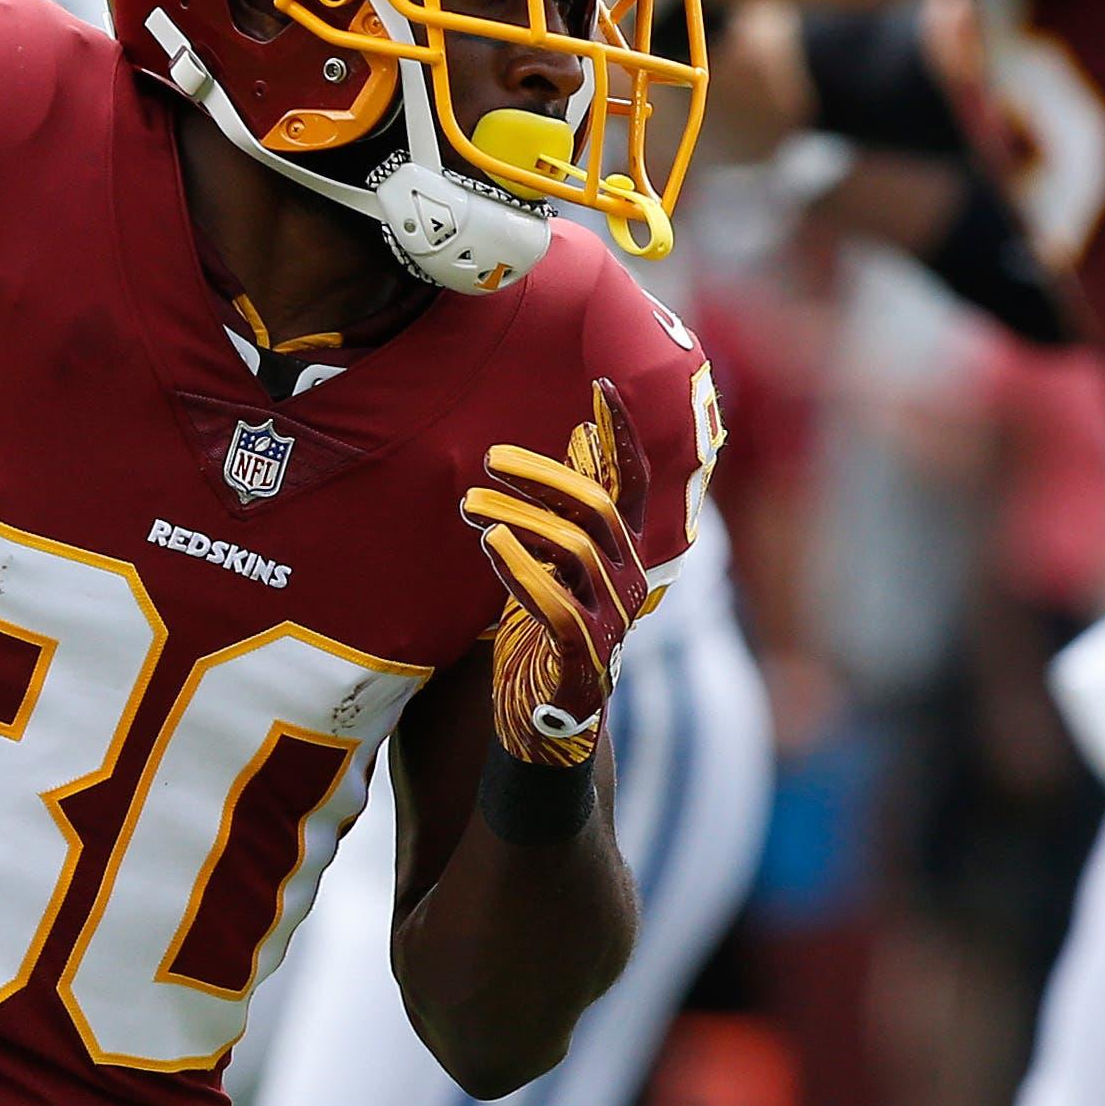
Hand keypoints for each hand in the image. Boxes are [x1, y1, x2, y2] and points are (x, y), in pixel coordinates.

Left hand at [462, 379, 654, 765]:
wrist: (543, 721)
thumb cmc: (545, 630)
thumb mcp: (557, 560)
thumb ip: (570, 507)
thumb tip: (583, 436)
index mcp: (622, 552)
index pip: (634, 483)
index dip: (622, 434)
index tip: (600, 384)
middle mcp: (627, 581)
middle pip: (597, 508)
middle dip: (542, 475)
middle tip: (489, 458)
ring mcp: (610, 622)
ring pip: (574, 549)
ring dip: (517, 518)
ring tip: (470, 504)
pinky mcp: (583, 660)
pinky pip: (559, 606)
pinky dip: (525, 571)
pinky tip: (491, 547)